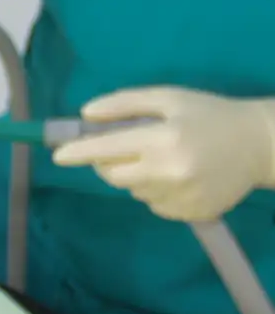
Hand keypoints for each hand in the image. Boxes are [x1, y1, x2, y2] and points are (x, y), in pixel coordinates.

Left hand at [52, 88, 274, 221]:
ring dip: (136, 175)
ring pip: (132, 190)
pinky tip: (179, 175)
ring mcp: (181, 197)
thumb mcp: (168, 98)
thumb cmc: (209, 115)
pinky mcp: (190, 214)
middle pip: (112, 176)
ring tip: (166, 157)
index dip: (78, 152)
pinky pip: (154, 204)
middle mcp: (169, 172)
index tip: (58, 156)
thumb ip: (124, 104)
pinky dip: (155, 190)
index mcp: (162, 139)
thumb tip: (86, 115)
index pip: (106, 149)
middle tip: (127, 146)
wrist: (259, 145)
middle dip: (108, 162)